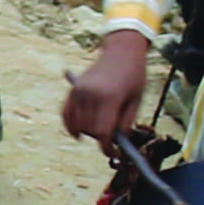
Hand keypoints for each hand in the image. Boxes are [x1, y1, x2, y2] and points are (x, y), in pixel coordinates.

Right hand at [56, 24, 160, 151]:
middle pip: (89, 130)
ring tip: (99, 128)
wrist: (122, 51)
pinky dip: (70, 125)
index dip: (107, 148)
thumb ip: (126, 123)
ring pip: (77, 125)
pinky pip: (65, 114)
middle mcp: (91, 95)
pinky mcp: (73, 90)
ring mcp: (79, 91)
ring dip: (87, 132)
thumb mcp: (137, 100)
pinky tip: (77, 133)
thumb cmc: (133, 75)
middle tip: (111, 137)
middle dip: (100, 138)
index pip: (103, 133)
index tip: (112, 153)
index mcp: (110, 98)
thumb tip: (116, 142)